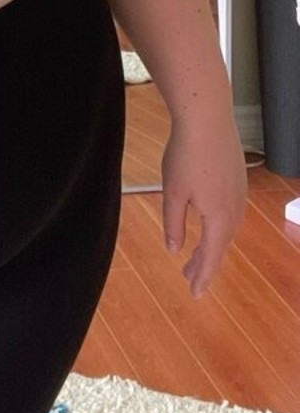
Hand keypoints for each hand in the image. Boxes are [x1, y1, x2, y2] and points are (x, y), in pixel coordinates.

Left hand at [160, 113, 247, 298]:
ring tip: (196, 255)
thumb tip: (175, 249)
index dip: (202, 276)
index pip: (211, 257)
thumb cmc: (185, 156)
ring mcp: (239, 194)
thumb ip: (174, 224)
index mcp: (219, 219)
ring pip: (226, 229)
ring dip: (211, 244)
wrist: (207, 119)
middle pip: (220, 245)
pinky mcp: (238, 179)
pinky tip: (209, 223)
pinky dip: (218, 227)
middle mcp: (235, 211)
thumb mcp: (173, 193)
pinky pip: (230, 213)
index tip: (194, 294)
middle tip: (189, 278)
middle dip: (204, 263)